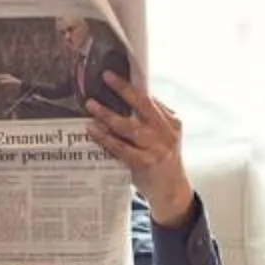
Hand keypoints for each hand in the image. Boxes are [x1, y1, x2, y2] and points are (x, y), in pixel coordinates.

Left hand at [85, 72, 192, 224]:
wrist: (172, 191)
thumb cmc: (163, 160)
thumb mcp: (165, 136)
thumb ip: (152, 119)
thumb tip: (130, 97)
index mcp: (172, 122)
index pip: (151, 99)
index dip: (134, 85)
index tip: (117, 74)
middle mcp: (166, 132)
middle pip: (144, 105)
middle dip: (124, 89)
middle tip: (106, 76)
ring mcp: (156, 148)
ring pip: (129, 126)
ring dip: (108, 114)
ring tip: (91, 105)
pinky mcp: (145, 163)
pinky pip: (120, 147)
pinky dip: (105, 137)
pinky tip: (93, 129)